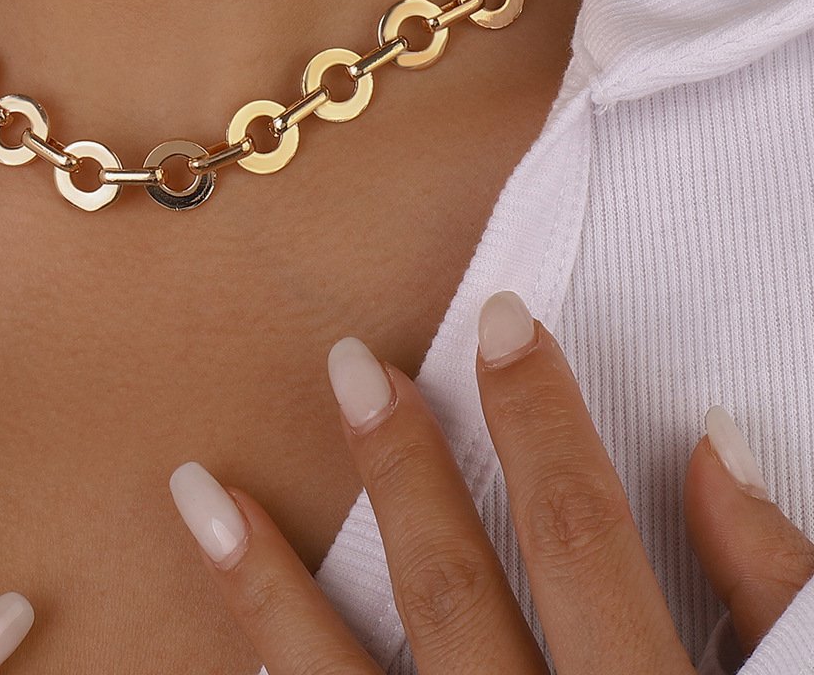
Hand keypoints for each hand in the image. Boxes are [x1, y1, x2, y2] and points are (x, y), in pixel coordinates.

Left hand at [168, 289, 813, 673]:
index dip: (542, 416)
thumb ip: (776, 591)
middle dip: (400, 468)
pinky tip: (208, 631)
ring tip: (195, 491)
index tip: (500, 320)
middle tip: (346, 363)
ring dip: (262, 586)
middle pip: (450, 589)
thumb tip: (713, 445)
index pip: (582, 531)